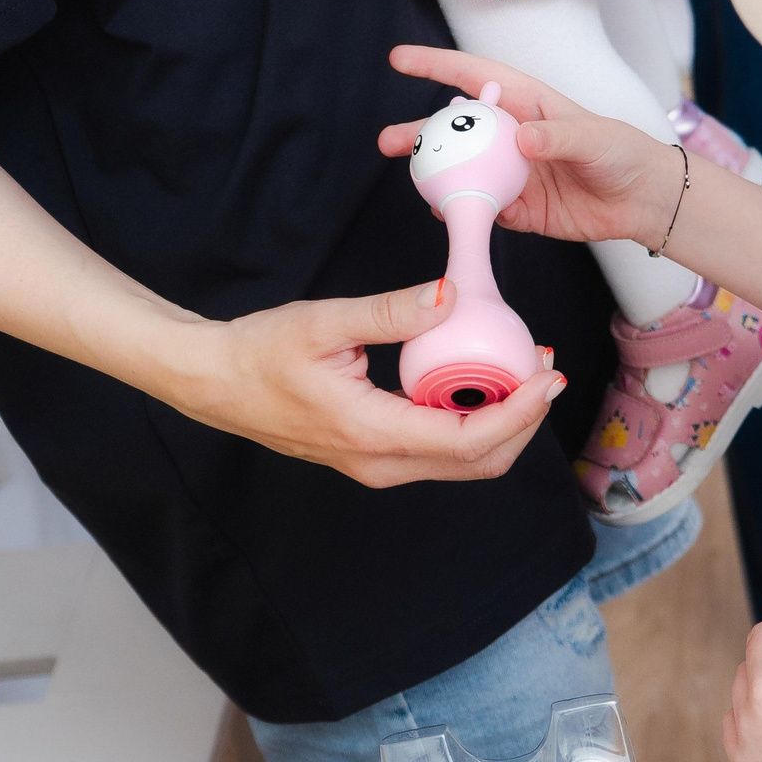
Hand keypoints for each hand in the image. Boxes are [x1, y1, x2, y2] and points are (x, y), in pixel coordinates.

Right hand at [183, 279, 567, 487]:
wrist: (214, 382)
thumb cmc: (260, 353)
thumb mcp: (324, 322)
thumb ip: (391, 311)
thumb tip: (451, 295)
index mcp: (373, 434)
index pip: (470, 438)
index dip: (520, 411)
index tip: (547, 376)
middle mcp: (381, 464)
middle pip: (480, 462)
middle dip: (524, 420)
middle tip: (545, 368)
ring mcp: (378, 467)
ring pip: (464, 462)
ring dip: (503, 421)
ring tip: (521, 370)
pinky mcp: (375, 456)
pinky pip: (440, 451)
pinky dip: (474, 421)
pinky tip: (479, 379)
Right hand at [378, 45, 686, 247]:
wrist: (641, 201)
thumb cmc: (622, 152)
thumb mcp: (594, 138)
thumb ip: (558, 137)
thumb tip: (521, 139)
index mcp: (525, 104)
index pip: (472, 77)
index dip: (435, 66)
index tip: (398, 59)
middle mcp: (510, 136)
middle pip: (455, 129)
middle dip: (420, 131)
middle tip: (387, 141)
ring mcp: (510, 172)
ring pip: (461, 169)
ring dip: (434, 174)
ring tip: (412, 179)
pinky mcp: (518, 208)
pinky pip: (481, 206)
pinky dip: (462, 209)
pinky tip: (448, 212)